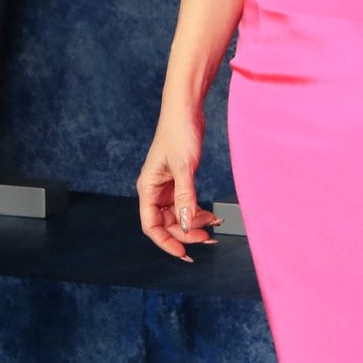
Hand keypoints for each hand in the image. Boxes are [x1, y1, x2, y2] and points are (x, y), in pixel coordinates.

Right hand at [136, 106, 221, 261]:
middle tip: (208, 239)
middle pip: (167, 223)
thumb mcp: (184, 167)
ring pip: (179, 215)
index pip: (151, 226)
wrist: (186, 109)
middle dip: (186, 233)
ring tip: (214, 225)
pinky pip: (187, 203)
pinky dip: (198, 211)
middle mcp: (155, 190)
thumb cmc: (179, 133)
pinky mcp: (180, 179)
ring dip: (195, 223)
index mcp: (148, 188)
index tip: (184, 254)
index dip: (166, 242)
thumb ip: (185, 198)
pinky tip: (211, 215)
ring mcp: (167, 186)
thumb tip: (187, 226)